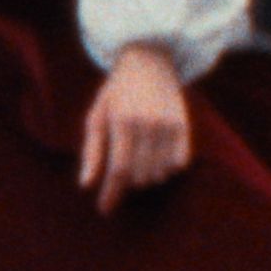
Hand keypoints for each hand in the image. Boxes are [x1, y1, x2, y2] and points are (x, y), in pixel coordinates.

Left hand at [77, 44, 192, 212]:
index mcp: (123, 122)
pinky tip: (157, 157)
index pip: (119, 170)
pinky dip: (166, 169)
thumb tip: (86, 185)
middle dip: (128, 182)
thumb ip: (92, 151)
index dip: (112, 194)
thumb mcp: (97, 115)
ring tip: (139, 158)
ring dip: (147, 175)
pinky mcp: (184, 126)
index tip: (104, 210)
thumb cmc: (117, 91)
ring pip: (159, 173)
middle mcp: (148, 125)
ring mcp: (169, 125)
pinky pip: (178, 164)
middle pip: (140, 175)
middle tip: (122, 170)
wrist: (149, 60)